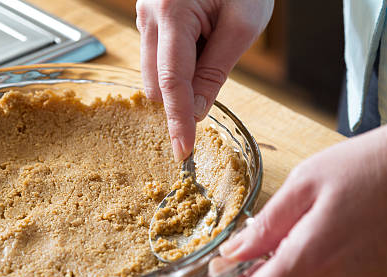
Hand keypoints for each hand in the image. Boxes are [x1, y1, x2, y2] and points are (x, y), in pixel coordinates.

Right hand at [136, 0, 272, 160]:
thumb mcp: (243, 24)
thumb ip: (215, 71)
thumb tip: (196, 112)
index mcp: (172, 11)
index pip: (172, 81)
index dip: (178, 120)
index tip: (182, 151)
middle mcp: (148, 14)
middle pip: (156, 83)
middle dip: (182, 94)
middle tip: (216, 67)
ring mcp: (143, 15)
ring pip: (154, 73)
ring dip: (181, 78)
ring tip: (210, 43)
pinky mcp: (147, 18)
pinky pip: (157, 57)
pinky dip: (178, 64)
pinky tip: (200, 40)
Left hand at [213, 103, 386, 276]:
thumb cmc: (371, 163)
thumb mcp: (304, 183)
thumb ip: (265, 225)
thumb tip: (233, 252)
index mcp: (313, 256)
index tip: (219, 272)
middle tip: (242, 250)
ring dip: (278, 276)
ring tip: (278, 235)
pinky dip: (307, 271)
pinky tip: (310, 237)